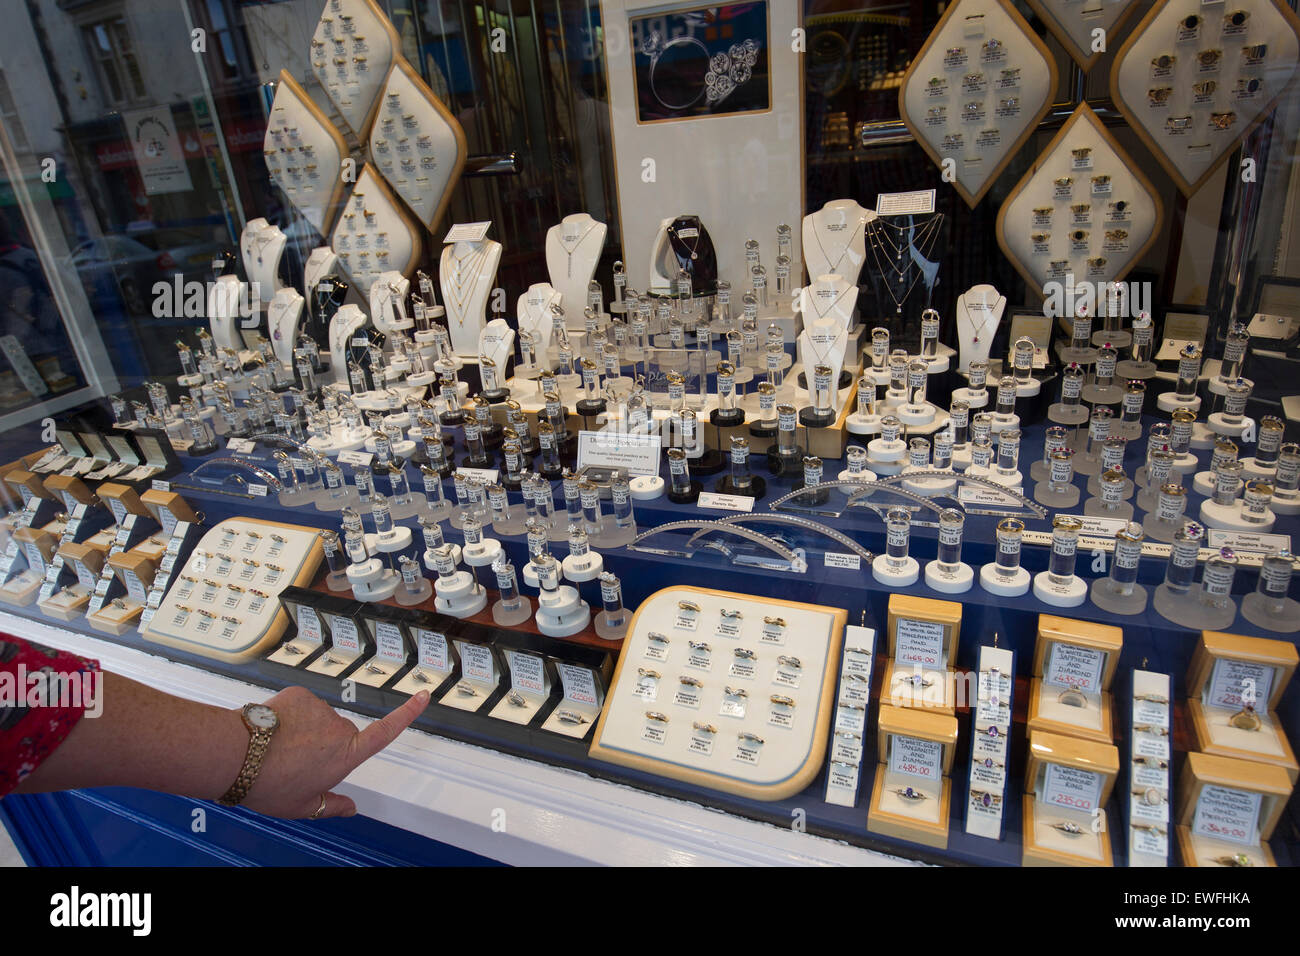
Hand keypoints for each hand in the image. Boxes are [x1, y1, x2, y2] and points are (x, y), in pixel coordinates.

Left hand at [239, 686, 429, 819]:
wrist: (238, 755)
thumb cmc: (270, 783)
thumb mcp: (303, 806)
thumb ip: (332, 806)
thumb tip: (350, 809)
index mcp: (346, 756)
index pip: (386, 732)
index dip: (408, 713)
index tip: (423, 696)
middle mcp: (338, 729)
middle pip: (339, 734)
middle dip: (324, 745)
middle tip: (296, 762)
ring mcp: (319, 709)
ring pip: (317, 719)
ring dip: (304, 730)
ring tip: (279, 748)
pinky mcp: (299, 695)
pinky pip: (300, 705)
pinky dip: (289, 716)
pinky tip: (273, 731)